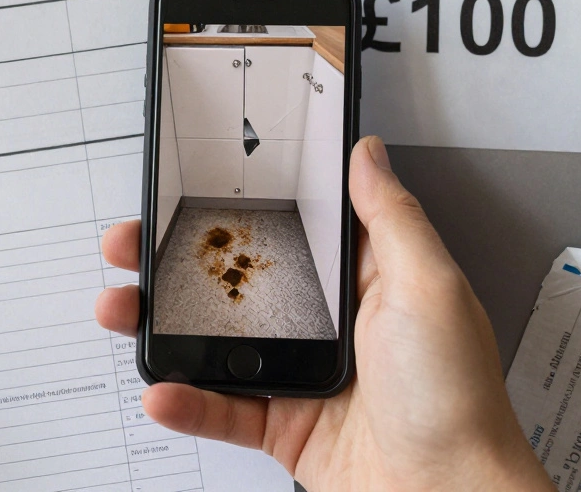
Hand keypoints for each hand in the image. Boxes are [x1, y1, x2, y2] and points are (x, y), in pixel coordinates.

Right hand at [95, 136, 552, 490]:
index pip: (289, 229)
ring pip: (217, 342)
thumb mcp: (429, 287)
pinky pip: (222, 409)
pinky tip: (162, 389)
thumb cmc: (456, 398)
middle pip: (239, 282)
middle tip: (135, 245)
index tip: (192, 189)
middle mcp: (330, 324)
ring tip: (124, 311)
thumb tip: (366, 154)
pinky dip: (186, 402)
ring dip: (164, 328)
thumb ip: (390, 217)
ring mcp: (301, 375)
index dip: (238, 207)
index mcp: (365, 280)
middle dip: (178, 262)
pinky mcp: (285, 425)